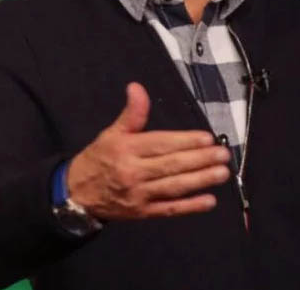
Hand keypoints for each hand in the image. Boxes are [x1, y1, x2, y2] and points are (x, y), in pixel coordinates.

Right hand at [66, 82, 231, 219]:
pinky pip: (169, 209)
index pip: (160, 144)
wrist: (77, 194)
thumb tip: (137, 87)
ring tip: (222, 173)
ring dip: (200, 180)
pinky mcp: (142, 213)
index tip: (207, 138)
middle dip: (199, 160)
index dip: (185, 141)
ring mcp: (139, 195)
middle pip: (171, 165)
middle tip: (223, 154)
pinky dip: (189, 206)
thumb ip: (131, 113)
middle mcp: (133, 172)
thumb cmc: (99, 159)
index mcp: (126, 149)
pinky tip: (209, 201)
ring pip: (174, 187)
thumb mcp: (111, 133)